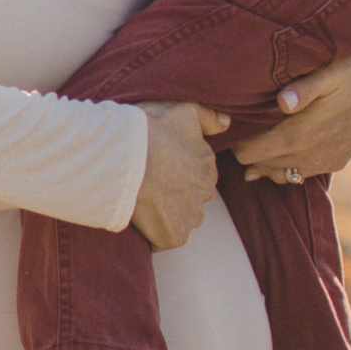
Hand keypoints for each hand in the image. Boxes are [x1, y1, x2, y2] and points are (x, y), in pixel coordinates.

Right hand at [131, 100, 227, 248]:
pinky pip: (166, 239)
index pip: (200, 172)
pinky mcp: (174, 236)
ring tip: (141, 200)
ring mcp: (191, 216)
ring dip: (166, 214)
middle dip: (175, 193)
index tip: (159, 166)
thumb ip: (208, 117)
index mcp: (207, 163)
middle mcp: (205, 191)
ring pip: (181, 218)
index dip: (177, 170)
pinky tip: (139, 217)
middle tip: (147, 182)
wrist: (124, 159)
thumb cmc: (150, 130)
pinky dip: (153, 233)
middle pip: (191, 197)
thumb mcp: (183, 109)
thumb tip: (226, 124)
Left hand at [228, 49, 350, 184]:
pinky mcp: (336, 162)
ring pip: (280, 173)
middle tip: (238, 128)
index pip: (252, 152)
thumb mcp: (331, 71)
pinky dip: (284, 165)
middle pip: (261, 164)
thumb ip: (304, 89)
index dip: (236, 141)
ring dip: (265, 159)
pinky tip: (279, 149)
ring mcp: (325, 162)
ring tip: (254, 138)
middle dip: (247, 150)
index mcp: (304, 135)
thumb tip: (281, 102)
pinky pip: (300, 174)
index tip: (231, 124)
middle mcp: (313, 156)